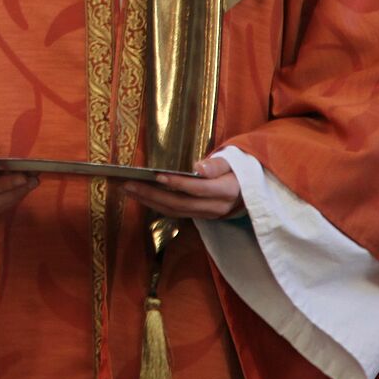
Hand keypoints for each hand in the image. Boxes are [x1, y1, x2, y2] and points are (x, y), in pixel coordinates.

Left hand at [120, 154, 243, 220]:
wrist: (251, 189)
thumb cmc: (240, 168)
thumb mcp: (234, 161)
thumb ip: (217, 165)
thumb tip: (198, 168)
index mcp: (226, 191)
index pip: (198, 189)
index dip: (178, 184)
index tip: (157, 176)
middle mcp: (216, 207)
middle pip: (180, 204)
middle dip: (152, 194)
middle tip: (128, 184)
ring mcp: (207, 214)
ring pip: (174, 211)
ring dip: (149, 201)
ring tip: (127, 189)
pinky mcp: (200, 216)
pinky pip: (176, 213)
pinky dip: (156, 205)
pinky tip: (140, 196)